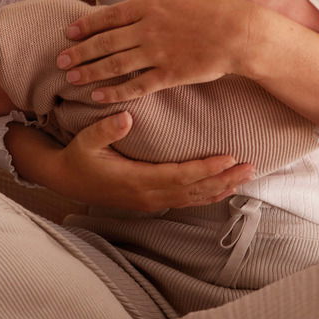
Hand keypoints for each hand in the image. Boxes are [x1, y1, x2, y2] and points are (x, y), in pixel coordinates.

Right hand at [11, 115, 253, 212]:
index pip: (180, 176)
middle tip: (251, 166)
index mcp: (137, 180)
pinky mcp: (152, 201)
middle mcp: (149, 195)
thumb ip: (106, 129)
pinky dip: (208, 195)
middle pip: (195, 190)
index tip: (228, 157)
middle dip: (225, 179)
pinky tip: (223, 188)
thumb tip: (127, 117)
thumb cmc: (78, 157)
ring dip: (222, 188)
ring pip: (195, 198)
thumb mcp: (86, 139)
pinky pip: (187, 201)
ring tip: (246, 176)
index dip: (206, 168)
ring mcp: (151, 201)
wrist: (67, 181)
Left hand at [55, 0, 254, 102]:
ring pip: (114, 65)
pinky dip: (114, 92)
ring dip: (89, 72)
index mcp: (150, 5)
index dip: (85, 25)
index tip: (68, 33)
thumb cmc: (216, 7)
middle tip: (59, 61)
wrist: (240, 32)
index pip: (108, 16)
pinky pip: (136, 86)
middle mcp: (147, 28)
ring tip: (71, 79)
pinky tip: (97, 97)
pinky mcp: (169, 74)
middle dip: (79, 52)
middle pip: (105, 42)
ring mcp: (157, 52)